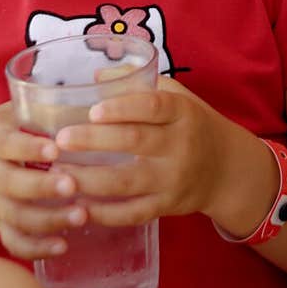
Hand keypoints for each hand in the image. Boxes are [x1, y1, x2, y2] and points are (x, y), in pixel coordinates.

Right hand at [0, 102, 86, 260]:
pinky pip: (14, 242)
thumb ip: (45, 104)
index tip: (55, 149)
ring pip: (15, 217)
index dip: (28, 148)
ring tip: (81, 216)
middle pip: (10, 184)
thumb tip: (101, 83)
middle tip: (73, 186)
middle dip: (42, 187)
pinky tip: (64, 245)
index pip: (7, 143)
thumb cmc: (6, 130)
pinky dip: (36, 248)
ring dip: (48, 220)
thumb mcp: (15, 110)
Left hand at [51, 78, 237, 226]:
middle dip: (93, 141)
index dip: (122, 108)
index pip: (152, 106)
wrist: (227, 168)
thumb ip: (138, 84)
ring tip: (59, 174)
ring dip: (89, 180)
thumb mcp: (176, 96)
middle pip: (134, 142)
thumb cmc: (192, 124)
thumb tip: (96, 74)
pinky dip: (104, 213)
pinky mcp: (167, 206)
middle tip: (60, 140)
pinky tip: (79, 207)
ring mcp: (173, 179)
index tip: (92, 110)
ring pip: (127, 182)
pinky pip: (132, 213)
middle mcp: (180, 145)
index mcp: (182, 112)